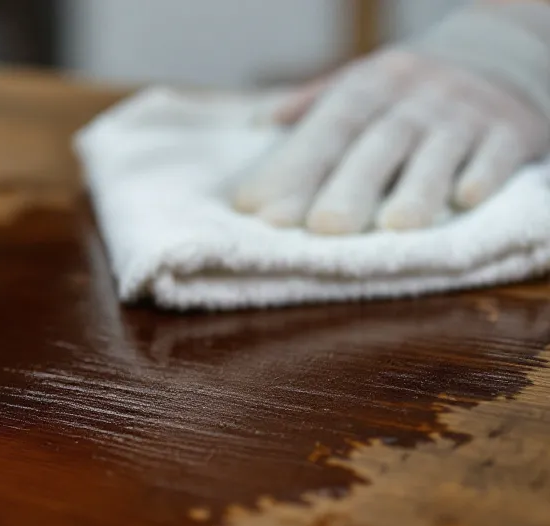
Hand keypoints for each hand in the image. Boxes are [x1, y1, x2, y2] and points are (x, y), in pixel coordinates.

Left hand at [235, 19, 549, 234]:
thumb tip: (258, 125)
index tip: (261, 213)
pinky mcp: (513, 130)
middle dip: (350, 187)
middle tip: (323, 229)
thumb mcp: (362, 82)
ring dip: (417, 190)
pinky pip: (498, 151)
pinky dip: (484, 174)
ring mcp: (466, 114)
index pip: (326, 130)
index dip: (294, 170)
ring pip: (438, 152)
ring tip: (394, 227)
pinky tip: (468, 199)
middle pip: (378, 144)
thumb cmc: (411, 88)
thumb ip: (311, 108)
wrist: (504, 51)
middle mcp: (416, 98)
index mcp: (369, 87)